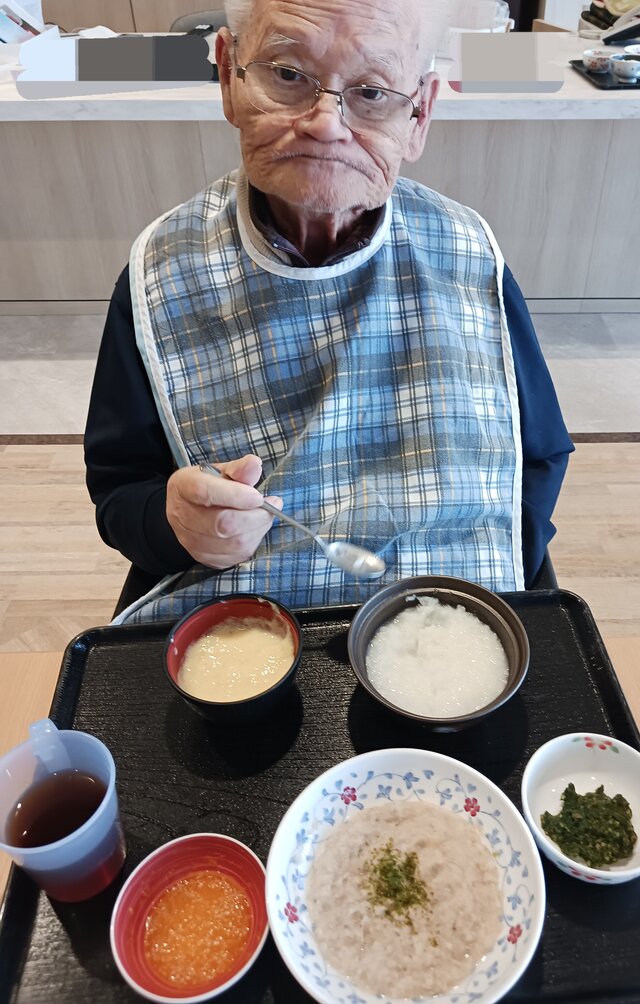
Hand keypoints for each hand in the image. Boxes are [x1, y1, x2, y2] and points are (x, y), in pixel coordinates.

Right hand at [166, 455, 281, 568]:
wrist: (188, 512)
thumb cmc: (208, 487)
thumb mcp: (219, 471)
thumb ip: (238, 468)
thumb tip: (254, 464)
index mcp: (183, 487)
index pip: (205, 492)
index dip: (236, 495)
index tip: (258, 496)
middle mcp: (182, 517)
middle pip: (223, 523)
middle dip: (256, 515)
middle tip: (273, 504)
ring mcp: (192, 542)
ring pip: (235, 543)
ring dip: (259, 528)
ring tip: (265, 514)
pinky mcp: (206, 559)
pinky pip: (238, 555)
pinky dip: (254, 540)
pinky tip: (255, 528)